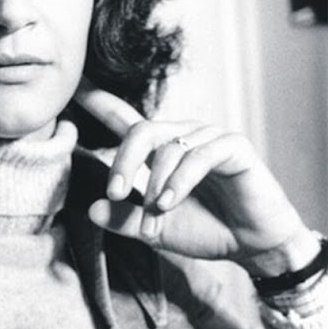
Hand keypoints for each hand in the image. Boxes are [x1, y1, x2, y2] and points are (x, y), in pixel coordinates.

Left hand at [74, 80, 319, 276]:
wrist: (255, 246)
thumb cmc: (207, 230)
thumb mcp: (158, 230)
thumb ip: (126, 220)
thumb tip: (91, 209)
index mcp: (160, 149)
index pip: (123, 118)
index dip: (97, 99)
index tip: (72, 82)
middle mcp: (181, 135)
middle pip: (141, 130)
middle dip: (123, 162)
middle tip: (115, 193)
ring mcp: (208, 137)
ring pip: (168, 148)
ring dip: (157, 186)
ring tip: (156, 217)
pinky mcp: (232, 146)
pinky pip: (198, 156)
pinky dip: (179, 181)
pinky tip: (170, 202)